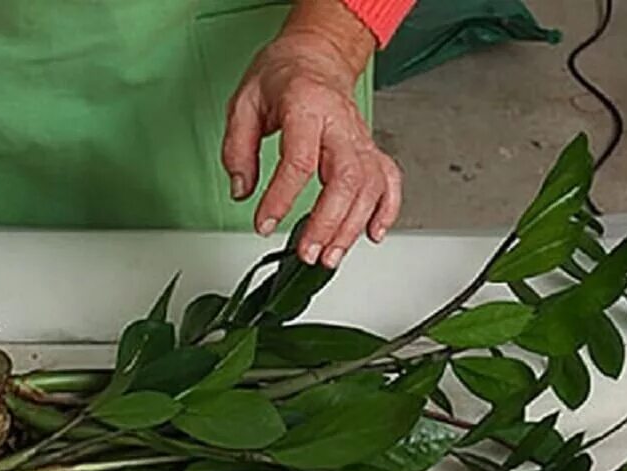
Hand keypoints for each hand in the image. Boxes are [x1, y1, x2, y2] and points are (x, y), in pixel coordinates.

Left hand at [222, 7, 401, 268]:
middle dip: (328, 222)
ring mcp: (360, 138)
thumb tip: (241, 191)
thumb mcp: (244, 103)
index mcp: (306, 106)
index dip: (281, 198)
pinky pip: (389, 181)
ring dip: (352, 227)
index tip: (264, 224)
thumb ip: (238, 149)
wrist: (316, 57)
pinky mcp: (370, 150)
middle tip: (308, 252)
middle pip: (346, 178)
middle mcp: (340, 124)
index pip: (299, 160)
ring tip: (329, 257)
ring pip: (369, 186)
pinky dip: (386, 211)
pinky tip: (372, 235)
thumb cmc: (283, 78)